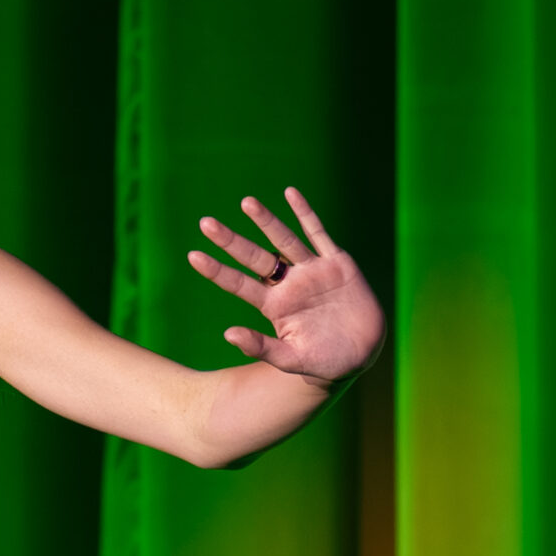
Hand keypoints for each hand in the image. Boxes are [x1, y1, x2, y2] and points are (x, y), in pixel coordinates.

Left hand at [187, 189, 385, 386]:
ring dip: (266, 221)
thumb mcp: (290, 359)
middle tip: (206, 223)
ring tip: (245, 202)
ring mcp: (312, 271)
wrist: (362, 355)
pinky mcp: (337, 263)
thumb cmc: (323, 361)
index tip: (193, 257)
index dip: (218, 271)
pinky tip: (290, 193)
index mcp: (274, 307)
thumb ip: (261, 347)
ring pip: (284, 241)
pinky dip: (306, 214)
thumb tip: (227, 334)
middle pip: (255, 258)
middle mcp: (289, 285)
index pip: (239, 285)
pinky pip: (319, 233)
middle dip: (232, 241)